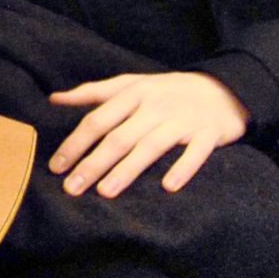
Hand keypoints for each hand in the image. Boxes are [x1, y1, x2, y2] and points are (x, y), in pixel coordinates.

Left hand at [47, 71, 250, 198]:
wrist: (224, 88)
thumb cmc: (167, 90)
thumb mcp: (131, 84)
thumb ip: (93, 92)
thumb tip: (54, 99)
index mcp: (133, 93)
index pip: (98, 120)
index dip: (75, 143)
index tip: (56, 167)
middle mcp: (156, 106)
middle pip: (119, 137)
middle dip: (93, 164)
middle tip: (72, 188)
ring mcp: (184, 119)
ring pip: (151, 147)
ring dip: (127, 170)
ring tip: (105, 193)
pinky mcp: (211, 133)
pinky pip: (196, 152)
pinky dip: (183, 168)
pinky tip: (168, 187)